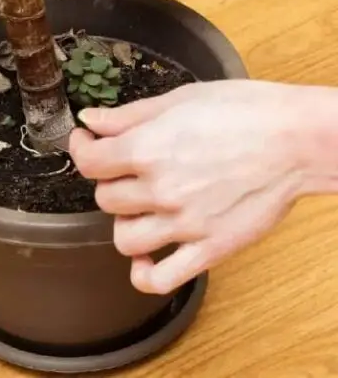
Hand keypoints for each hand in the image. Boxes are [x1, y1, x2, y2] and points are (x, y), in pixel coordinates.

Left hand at [68, 79, 337, 294]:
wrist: (298, 139)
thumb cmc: (245, 111)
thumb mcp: (179, 99)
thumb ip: (128, 116)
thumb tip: (91, 121)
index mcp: (146, 149)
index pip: (88, 162)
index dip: (81, 149)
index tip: (88, 143)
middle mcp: (160, 190)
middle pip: (104, 198)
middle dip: (110, 182)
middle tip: (126, 170)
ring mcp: (184, 224)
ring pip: (124, 238)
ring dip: (126, 222)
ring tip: (142, 207)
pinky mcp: (210, 248)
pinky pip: (160, 278)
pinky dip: (144, 272)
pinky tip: (148, 255)